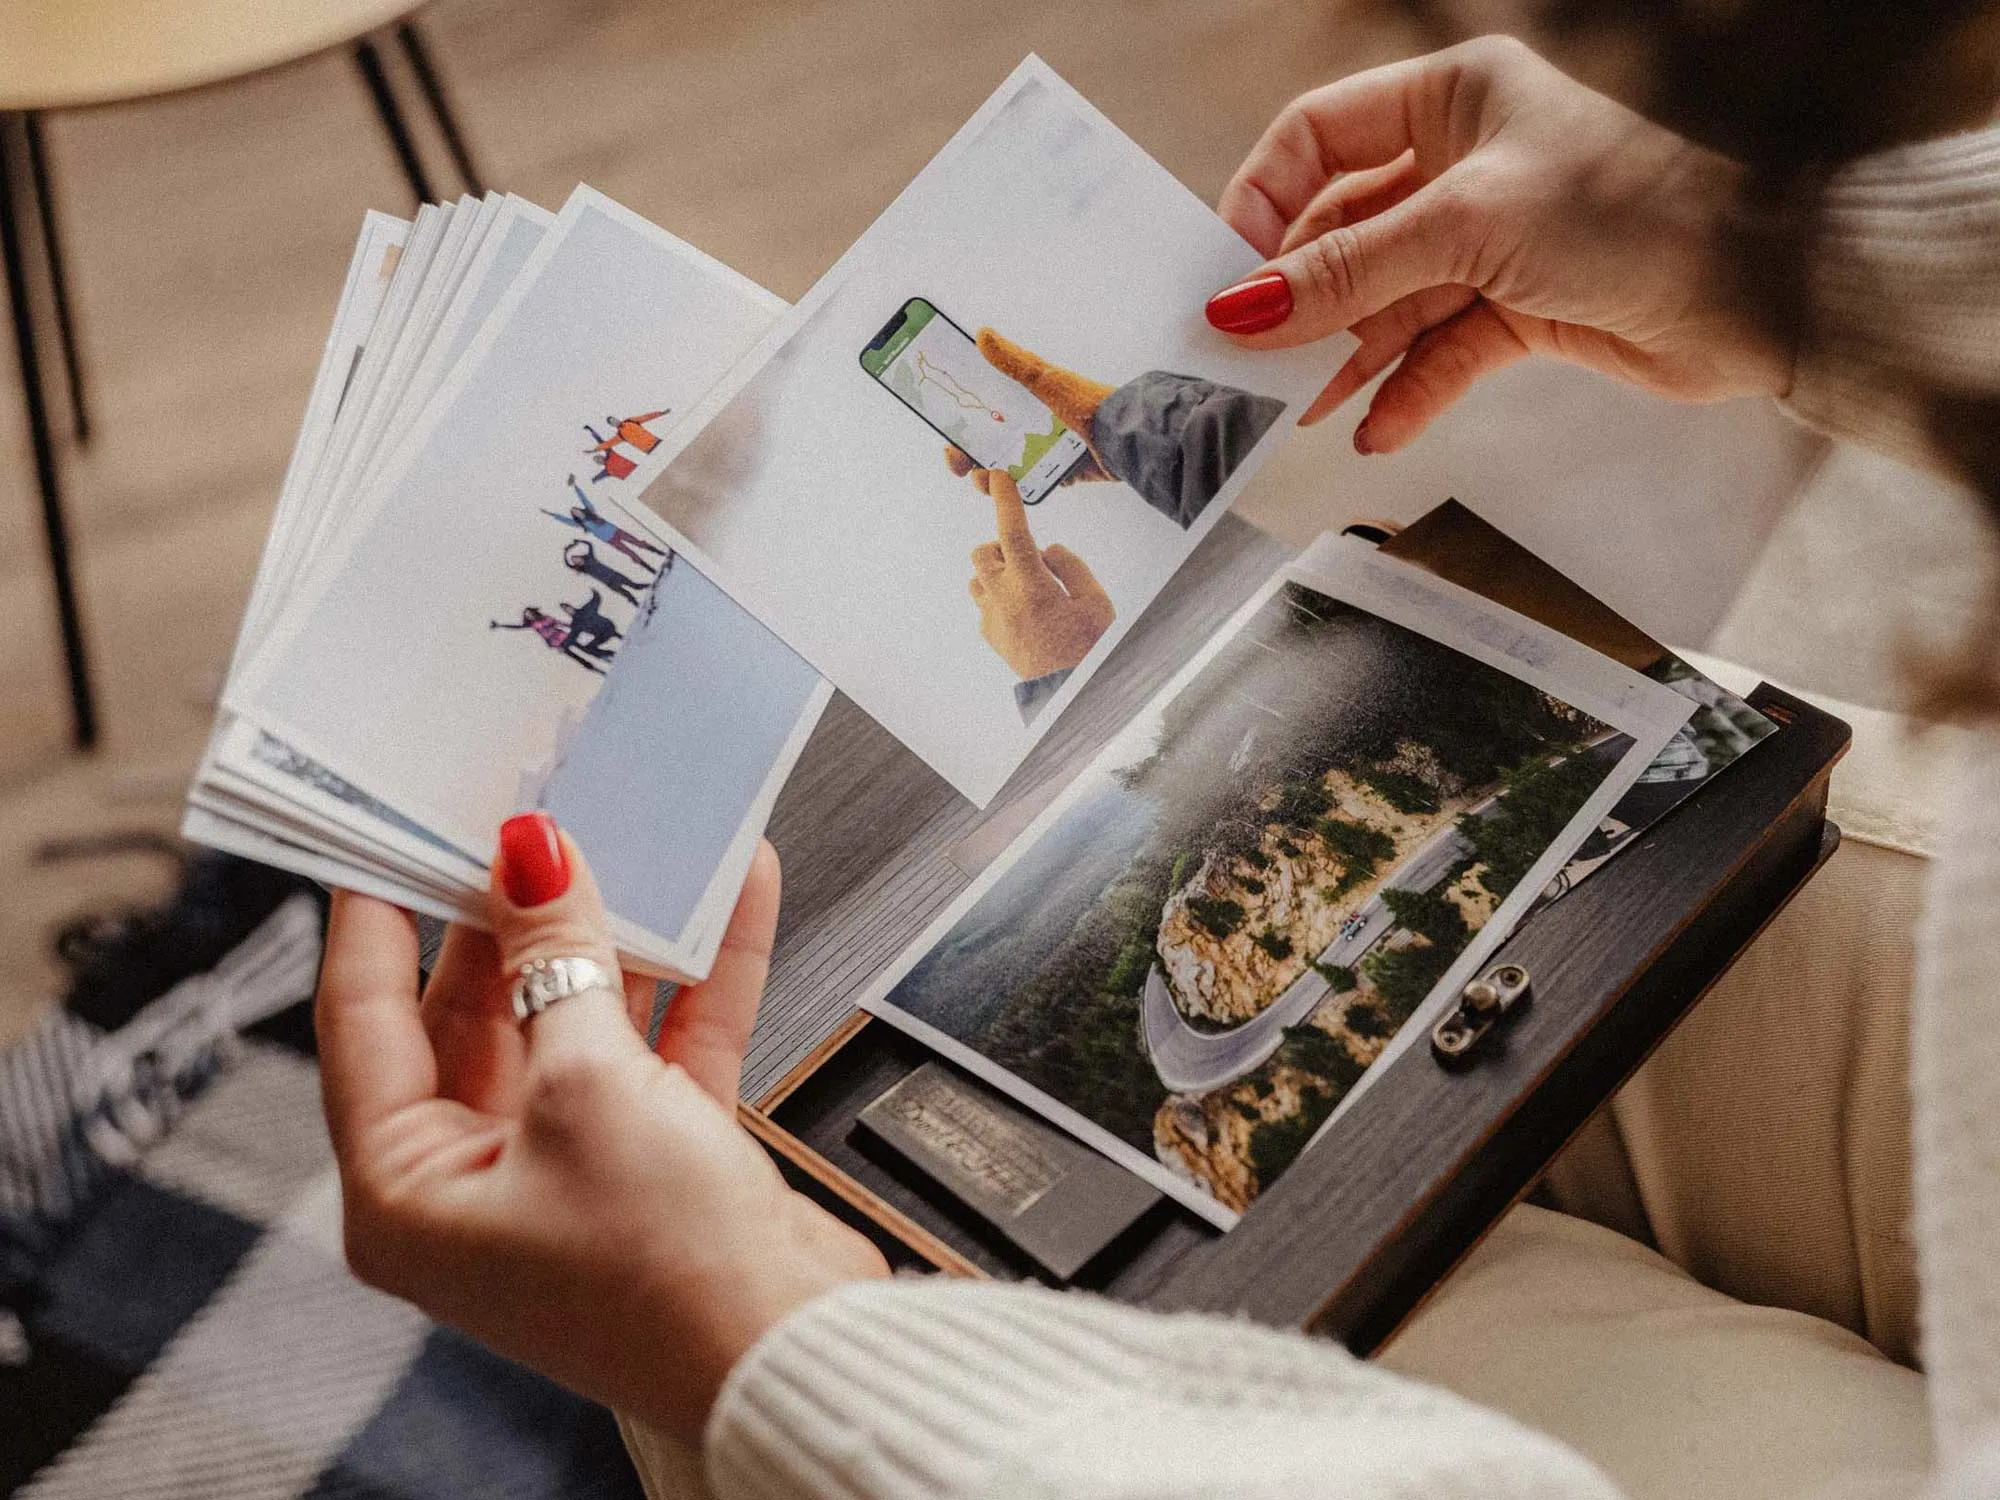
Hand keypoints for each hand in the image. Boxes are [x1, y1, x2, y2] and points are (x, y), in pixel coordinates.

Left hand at [316, 816, 887, 1442]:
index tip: (394, 827)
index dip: (379, 914)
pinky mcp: (656, 1155)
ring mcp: (570, 1165)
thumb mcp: (589, 1086)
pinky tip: (727, 894)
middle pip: (480, 1008)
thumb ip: (559, 959)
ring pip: (579, 1015)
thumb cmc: (665, 1277)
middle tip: (531, 817)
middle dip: (516, 911)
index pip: (365, 1019)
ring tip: (634, 836)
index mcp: (407, 1189)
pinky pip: (662, 1041)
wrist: (797, 1353)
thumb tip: (532, 859)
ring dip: (619, 931)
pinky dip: (695, 974)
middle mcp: (479, 1179)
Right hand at [943, 328, 1116, 483]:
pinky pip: (1036, 484)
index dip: (962, 427)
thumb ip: (1014, 362)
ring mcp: (1047, 450)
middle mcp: (1035, 424)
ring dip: (992, 479)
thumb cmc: (1086, 404)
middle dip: (970, 458)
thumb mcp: (1045, 380)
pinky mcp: (1062, 472)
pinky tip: (1017, 491)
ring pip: (1008, 470)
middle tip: (961, 467)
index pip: (984, 412)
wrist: (1127, 437)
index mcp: (1027, 401)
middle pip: (990, 445)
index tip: (948, 439)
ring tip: (991, 480)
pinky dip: (1023, 489)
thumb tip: (982, 334)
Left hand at [967, 469, 1115, 678]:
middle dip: (1003, 547)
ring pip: (977, 578)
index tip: (999, 479)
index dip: (1006, 500)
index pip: (1013, 531)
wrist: (1071, 693)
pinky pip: (983, 604)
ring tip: (1027, 587)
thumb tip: (1048, 550)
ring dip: (997, 572)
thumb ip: (1071, 566)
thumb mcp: (1095, 602)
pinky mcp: (990, 636)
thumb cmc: (1089, 648)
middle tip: (1031, 561)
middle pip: (983, 551)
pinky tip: (1025, 613)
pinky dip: (999, 598)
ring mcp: (992, 619)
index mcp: (1032, 586)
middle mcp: (1004, 599)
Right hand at [1210, 36, 1793, 450]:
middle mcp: (1464, 162)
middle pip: (1344, 229)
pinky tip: (1373, 427)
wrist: (1760, 293)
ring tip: (1296, 407)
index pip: (1317, 137)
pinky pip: (1437, 351)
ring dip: (1344, 355)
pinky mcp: (1517, 307)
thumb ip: (1348, 273)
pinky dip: (1405, 390)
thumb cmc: (1635, 214)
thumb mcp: (1466, 229)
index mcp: (1452, 97)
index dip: (1263, 202)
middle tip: (1245, 353)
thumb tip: (1242, 307)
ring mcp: (1488, 239)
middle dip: (1299, 296)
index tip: (1227, 273)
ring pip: (1385, 299)